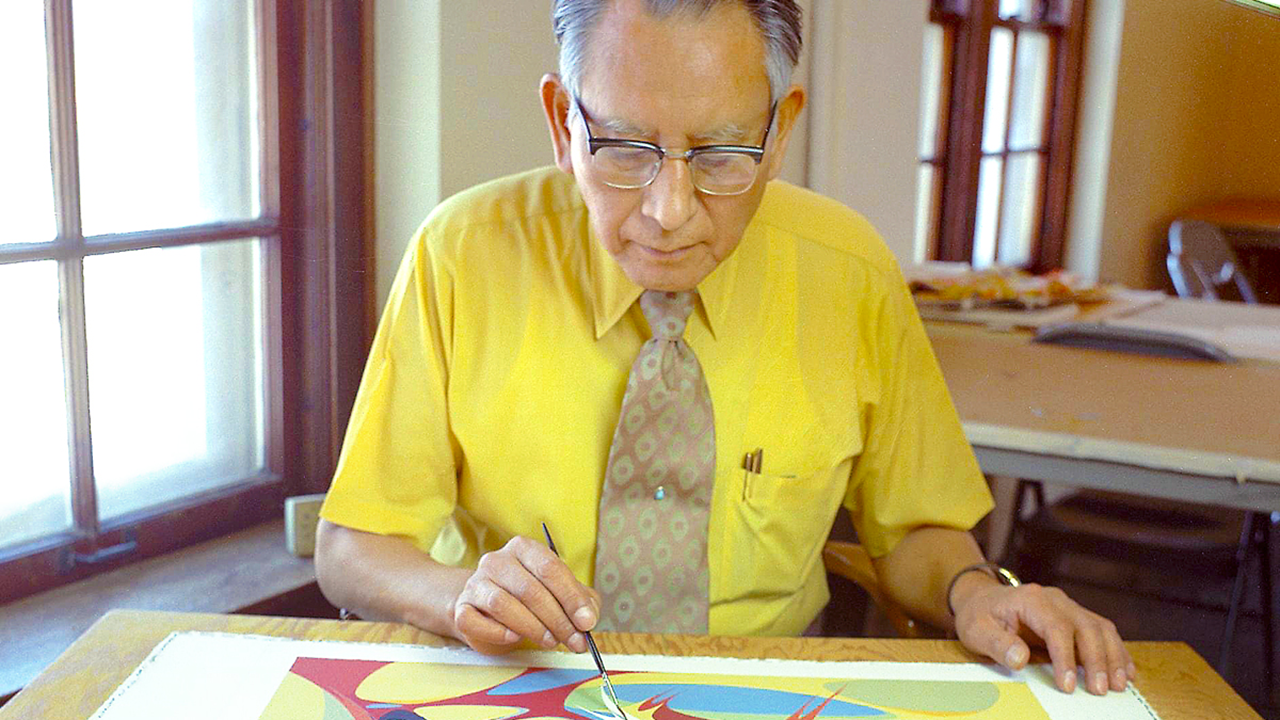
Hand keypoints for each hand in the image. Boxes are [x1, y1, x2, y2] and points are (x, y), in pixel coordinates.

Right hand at [451, 535, 601, 654]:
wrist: (484, 607)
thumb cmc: (528, 598)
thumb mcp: (560, 593)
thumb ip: (581, 601)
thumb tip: (587, 619)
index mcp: (524, 548)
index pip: (550, 568)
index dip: (571, 598)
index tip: (586, 622)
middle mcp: (497, 560)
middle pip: (530, 589)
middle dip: (557, 620)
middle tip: (574, 641)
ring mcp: (476, 583)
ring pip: (503, 605)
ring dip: (532, 628)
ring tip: (550, 641)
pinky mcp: (462, 607)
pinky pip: (476, 621)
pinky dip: (499, 632)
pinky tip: (515, 637)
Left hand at [953, 580, 1135, 694]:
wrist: (982, 600)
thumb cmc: (980, 616)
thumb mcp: (977, 630)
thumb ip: (997, 644)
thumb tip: (1020, 658)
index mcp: (1031, 599)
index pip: (1056, 628)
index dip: (1066, 658)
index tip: (1068, 686)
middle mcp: (1056, 600)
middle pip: (1086, 627)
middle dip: (1096, 660)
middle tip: (1100, 690)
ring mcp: (1069, 607)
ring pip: (1100, 628)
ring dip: (1113, 656)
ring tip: (1118, 685)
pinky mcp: (1076, 617)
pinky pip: (1103, 631)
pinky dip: (1117, 651)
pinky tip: (1126, 672)